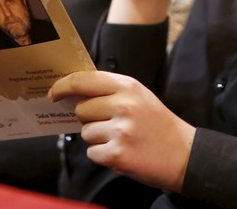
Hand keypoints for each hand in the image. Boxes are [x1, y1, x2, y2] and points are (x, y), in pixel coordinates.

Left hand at [50, 70, 194, 192]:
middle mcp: (123, 105)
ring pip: (86, 133)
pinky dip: (103, 156)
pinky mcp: (118, 154)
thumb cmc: (157, 124)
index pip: (84, 80)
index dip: (63, 86)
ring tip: (122, 139)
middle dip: (90, 119)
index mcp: (128, 86)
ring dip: (98, 139)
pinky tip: (123, 152)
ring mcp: (121, 130)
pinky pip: (93, 153)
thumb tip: (74, 94)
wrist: (183, 154)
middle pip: (81, 110)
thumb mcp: (139, 97)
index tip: (53, 93)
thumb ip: (111, 92)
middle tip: (112, 124)